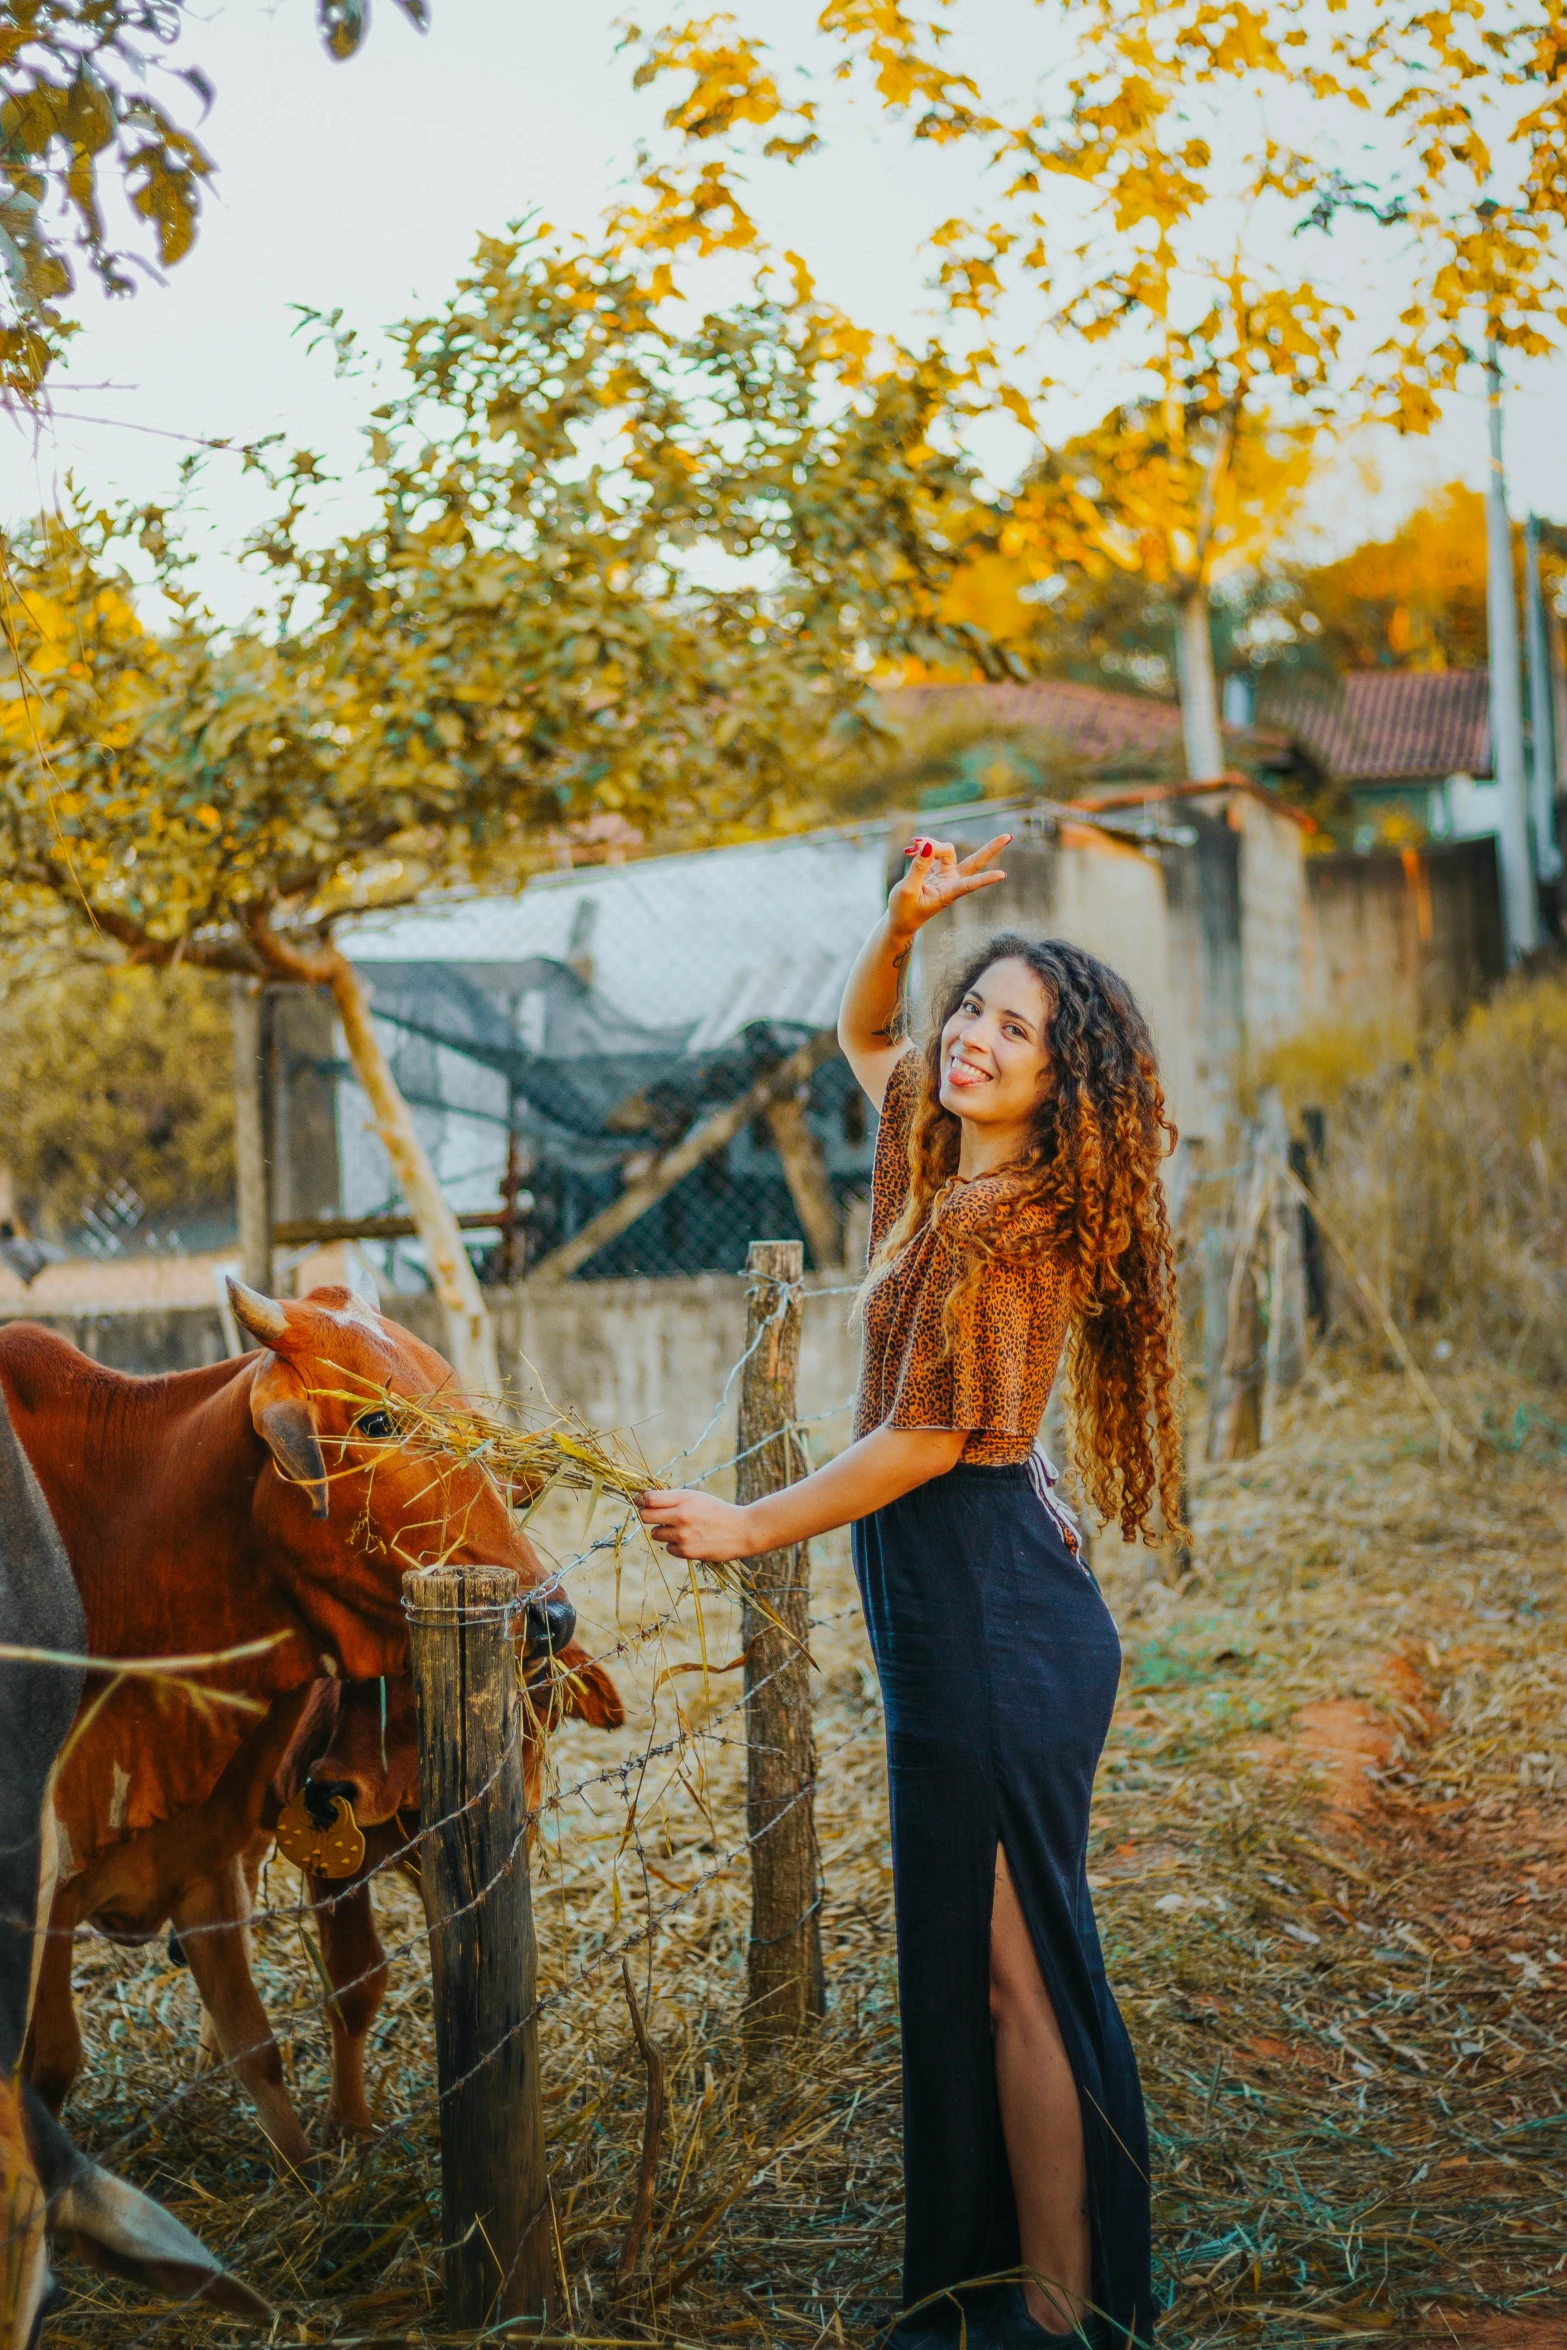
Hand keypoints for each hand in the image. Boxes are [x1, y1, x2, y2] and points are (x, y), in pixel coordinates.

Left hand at [636, 1487, 756, 1561]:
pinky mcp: (687, 1552)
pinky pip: (668, 1548)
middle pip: (645, 1517)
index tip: (641, 1502)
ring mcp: (683, 1535)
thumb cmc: (717, 1511)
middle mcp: (681, 1516)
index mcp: (684, 1498)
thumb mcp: (696, 1497)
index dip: (641, 1500)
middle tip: (655, 1516)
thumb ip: (673, 1499)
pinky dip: (675, 1545)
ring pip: (655, 1534)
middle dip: (647, 1516)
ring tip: (681, 1529)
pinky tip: (690, 1540)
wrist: (742, 1530)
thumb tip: (646, 1501)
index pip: (649, 1499)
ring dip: (663, 1531)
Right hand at [887, 834, 1009, 938]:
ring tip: (910, 847)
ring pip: (947, 849)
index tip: (1003, 875)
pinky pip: (933, 849)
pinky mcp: (936, 867)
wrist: (901, 917)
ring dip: (932, 844)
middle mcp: (952, 881)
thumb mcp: (908, 889)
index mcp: (948, 894)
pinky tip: (908, 849)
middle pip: (975, 861)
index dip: (985, 879)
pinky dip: (922, 847)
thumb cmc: (904, 910)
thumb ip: (918, 867)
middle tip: (1008, 836)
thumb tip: (928, 846)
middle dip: (990, 848)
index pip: (970, 885)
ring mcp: (946, 873)